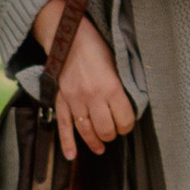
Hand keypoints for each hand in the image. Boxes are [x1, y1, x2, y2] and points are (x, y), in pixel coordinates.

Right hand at [33, 0, 136, 155]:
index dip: (128, 125)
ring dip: (95, 141)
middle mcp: (93, 97)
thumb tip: (128, 107)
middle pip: (106, 129)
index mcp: (111, 87)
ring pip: (86, 131)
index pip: (124, 120)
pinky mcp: (61, 100)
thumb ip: (121, 86)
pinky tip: (72, 155)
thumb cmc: (95, 46)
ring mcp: (74, 100)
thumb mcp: (117, 63)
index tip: (127, 123)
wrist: (67, 35)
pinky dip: (67, 143)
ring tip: (101, 147)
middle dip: (113, 134)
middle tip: (115, 131)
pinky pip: (64, 126)